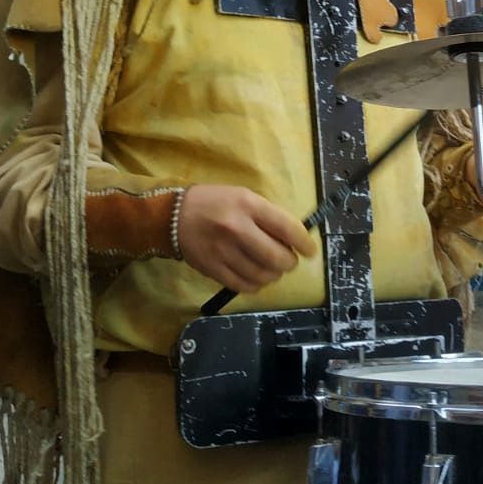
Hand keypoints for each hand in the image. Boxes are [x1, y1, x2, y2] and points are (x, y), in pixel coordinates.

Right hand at [175, 184, 318, 291]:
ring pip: (262, 275)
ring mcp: (223, 251)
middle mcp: (237, 228)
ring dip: (273, 275)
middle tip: (288, 261)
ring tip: (272, 269)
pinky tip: (256, 277)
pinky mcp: (212, 269)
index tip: (310, 251)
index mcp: (248, 205)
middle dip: (289, 263)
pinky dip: (256, 285)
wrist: (173, 215)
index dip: (304, 243)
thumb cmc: (215, 203)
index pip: (287, 228)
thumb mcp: (244, 198)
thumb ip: (268, 216)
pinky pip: (244, 286)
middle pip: (277, 257)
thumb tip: (294, 239)